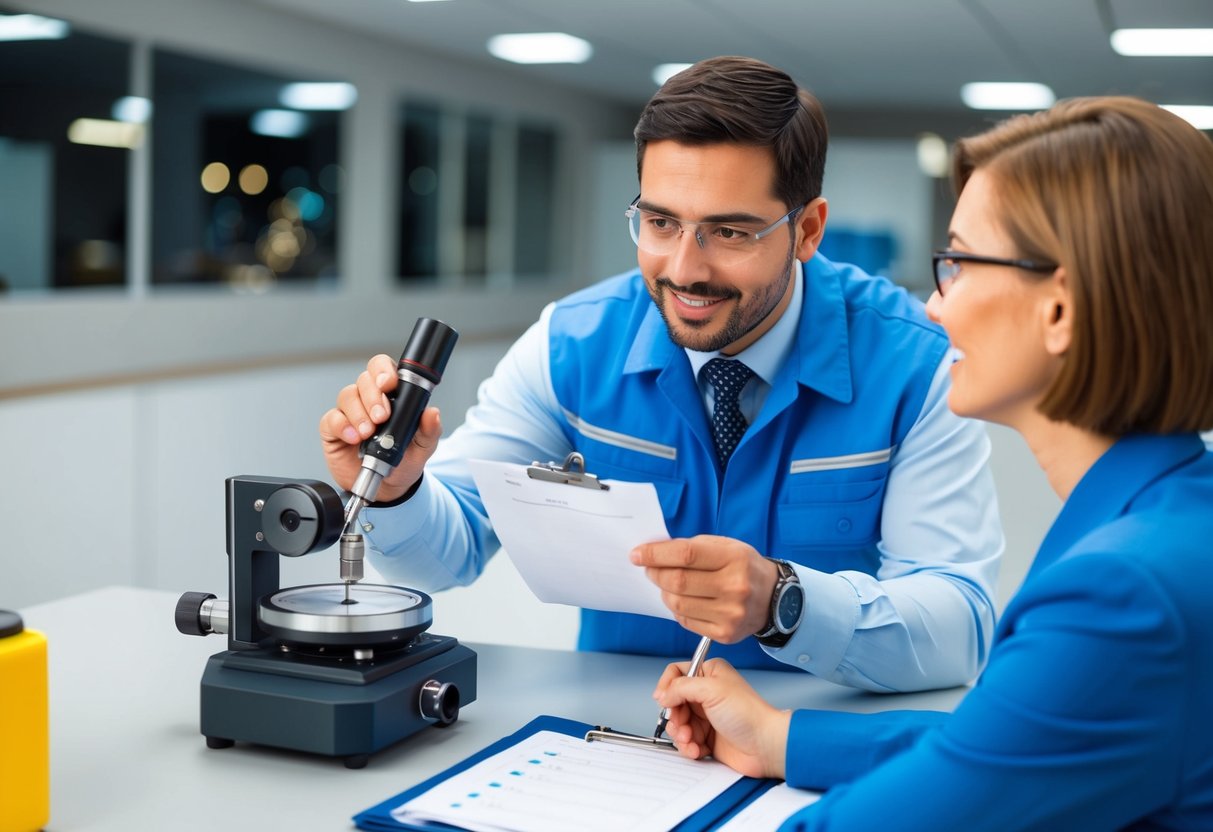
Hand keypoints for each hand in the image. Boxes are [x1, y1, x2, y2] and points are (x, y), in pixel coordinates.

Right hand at [318, 354, 443, 501]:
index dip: (383, 370)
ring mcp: (350, 413)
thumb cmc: (403, 461)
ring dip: (358, 413)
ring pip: (347, 396)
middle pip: (364, 380)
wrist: (387, 489)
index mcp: (391, 396)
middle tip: (382, 416)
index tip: (389, 384)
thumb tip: (433, 413)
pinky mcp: (334, 429)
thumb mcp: (423, 448)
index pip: (383, 369)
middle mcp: (368, 399)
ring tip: (368, 433)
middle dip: (373, 396)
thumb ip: (429, 430)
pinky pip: (332, 419)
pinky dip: (342, 426)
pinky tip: (353, 438)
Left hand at [629, 535, 778, 642]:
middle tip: (649, 569)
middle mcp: (735, 587)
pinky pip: (685, 620)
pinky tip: (683, 599)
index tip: (637, 554)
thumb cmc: (743, 567)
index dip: (656, 554)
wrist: (775, 598)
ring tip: (667, 584)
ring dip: (664, 592)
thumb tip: (654, 553)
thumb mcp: (725, 546)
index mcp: (735, 558)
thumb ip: (691, 547)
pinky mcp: (725, 633)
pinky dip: (677, 609)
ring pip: (677, 603)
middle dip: (655, 574)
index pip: (685, 555)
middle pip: (677, 581)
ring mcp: (730, 613)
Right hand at [654, 657, 789, 777]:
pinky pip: (686, 741)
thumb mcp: (711, 690)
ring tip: (691, 740)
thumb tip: (663, 694)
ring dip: (681, 735)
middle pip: (673, 702)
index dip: (667, 687)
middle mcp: (706, 694)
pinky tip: (697, 749)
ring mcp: (706, 717)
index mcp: (709, 674)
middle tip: (683, 725)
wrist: (765, 746)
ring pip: (677, 724)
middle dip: (675, 717)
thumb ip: (681, 687)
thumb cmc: (748, 715)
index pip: (676, 673)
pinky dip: (688, 747)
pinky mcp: (707, 737)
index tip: (664, 700)